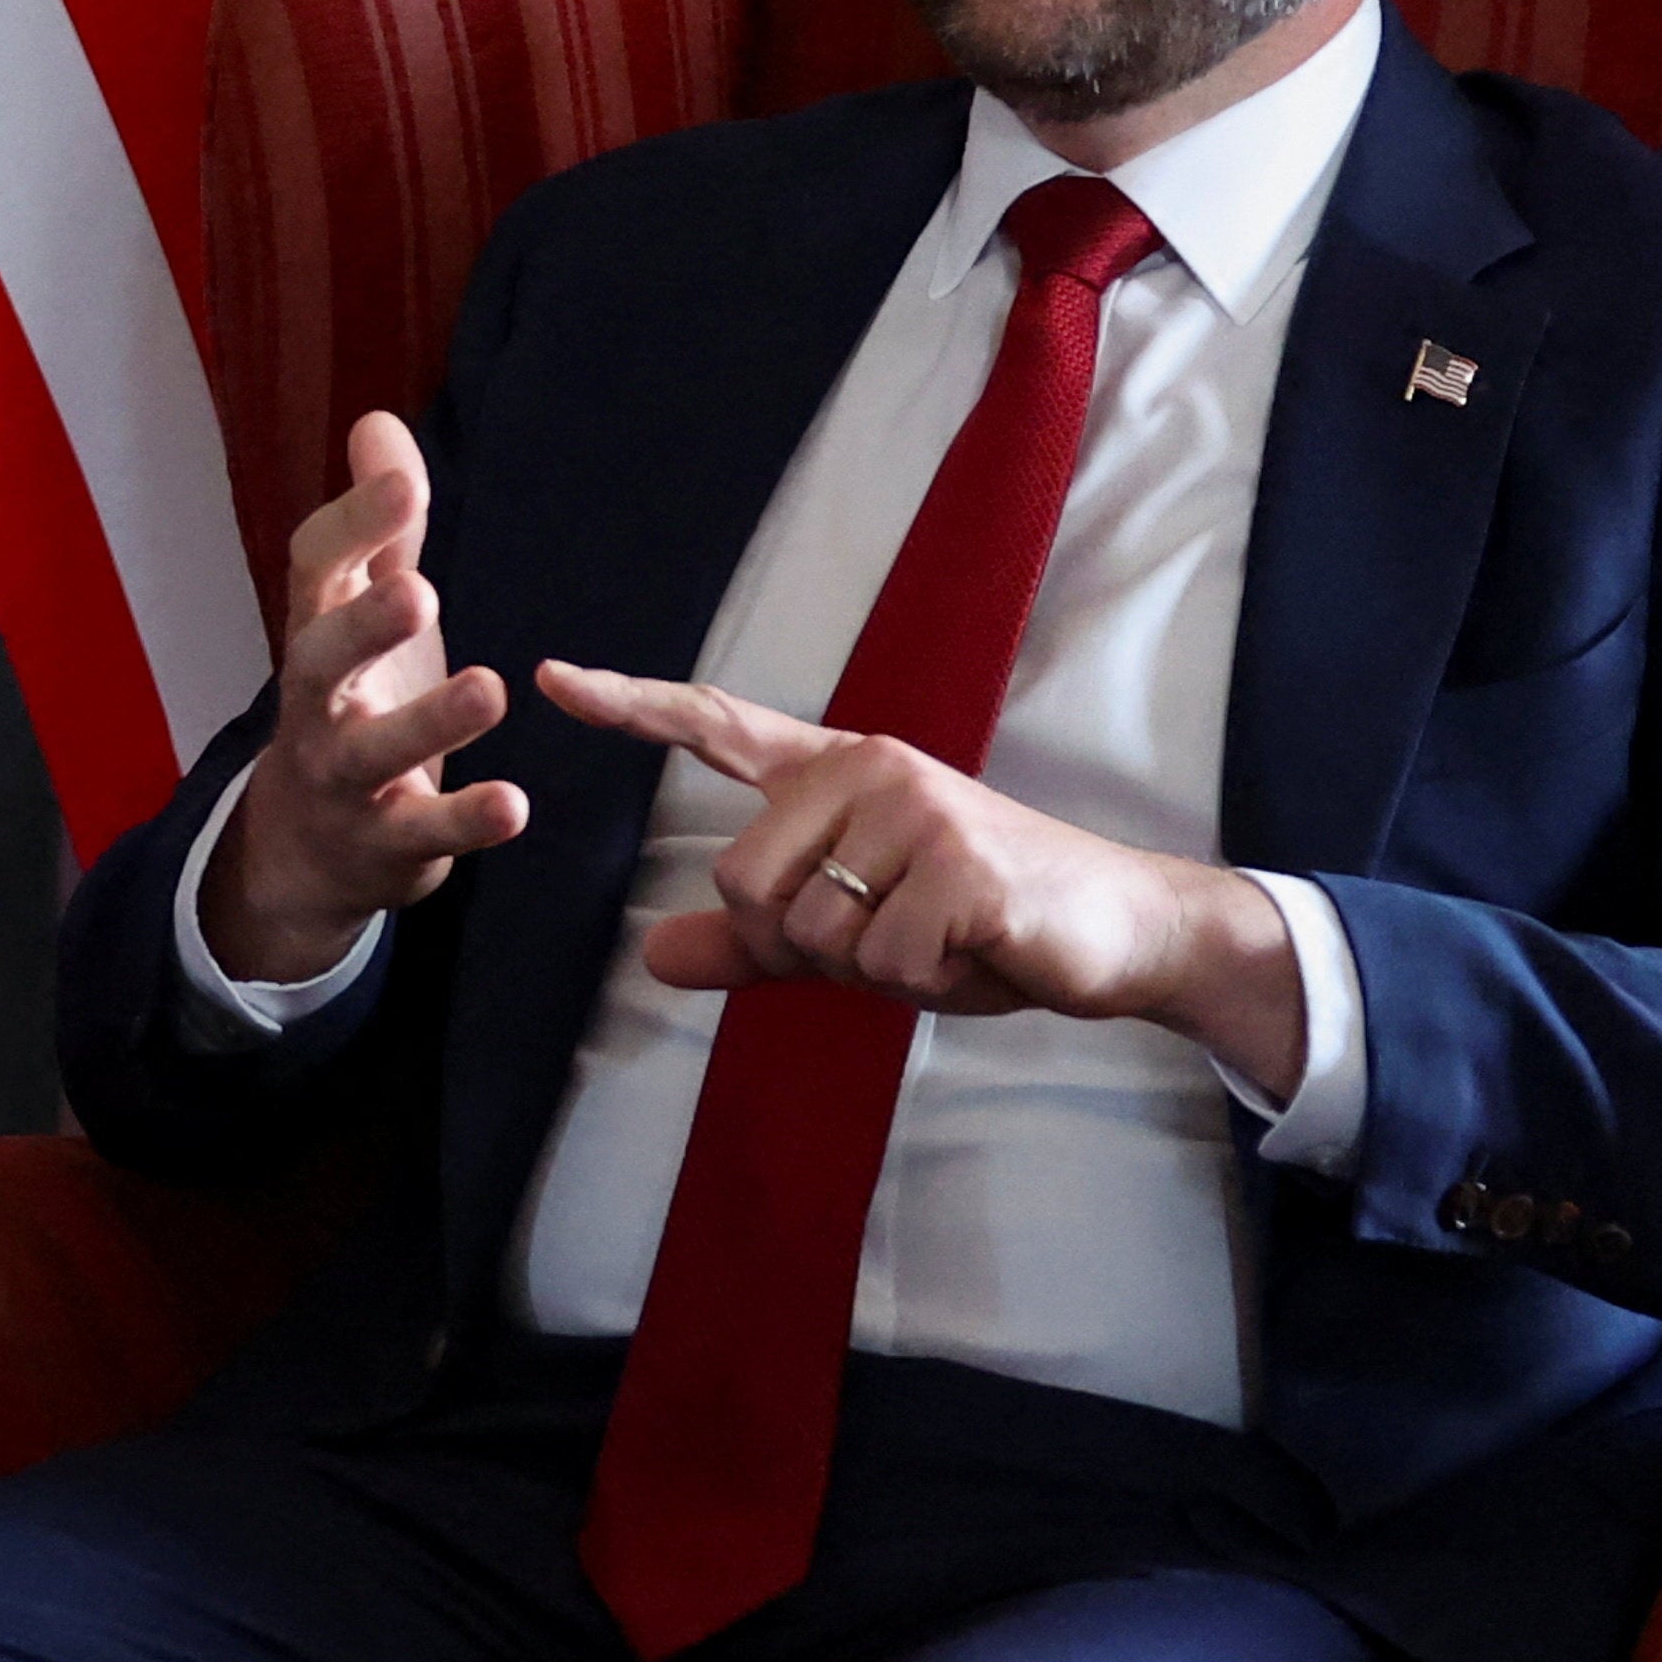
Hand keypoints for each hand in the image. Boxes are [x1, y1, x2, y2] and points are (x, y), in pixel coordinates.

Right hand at [195, 411, 528, 985]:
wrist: (304, 848)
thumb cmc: (351, 705)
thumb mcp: (359, 613)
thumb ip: (380, 529)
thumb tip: (379, 421)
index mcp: (316, 634)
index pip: (316, 571)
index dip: (355, 527)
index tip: (406, 484)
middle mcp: (317, 703)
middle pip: (320, 661)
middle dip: (364, 626)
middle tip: (420, 593)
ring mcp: (342, 777)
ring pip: (372, 752)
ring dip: (428, 723)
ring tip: (490, 687)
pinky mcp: (384, 843)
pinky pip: (421, 833)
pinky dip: (465, 820)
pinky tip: (513, 803)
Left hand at [531, 660, 1303, 1073]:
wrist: (1113, 931)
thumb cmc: (977, 924)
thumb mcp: (854, 938)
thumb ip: (756, 946)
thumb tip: (654, 957)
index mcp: (835, 773)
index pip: (716, 725)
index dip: (629, 706)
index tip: (548, 677)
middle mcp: (868, 770)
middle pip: (743, 883)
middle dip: (803, 944)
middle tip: (891, 933)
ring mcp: (917, 811)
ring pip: (809, 932)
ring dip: (870, 968)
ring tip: (939, 936)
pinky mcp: (960, 868)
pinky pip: (879, 963)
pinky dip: (922, 983)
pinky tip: (974, 949)